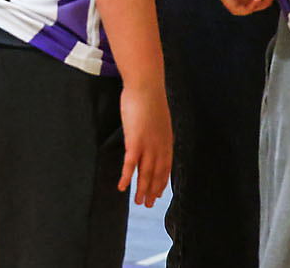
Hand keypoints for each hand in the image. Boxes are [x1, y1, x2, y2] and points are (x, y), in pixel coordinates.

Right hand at [117, 81, 171, 206]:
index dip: (162, 182)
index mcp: (166, 140)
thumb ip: (158, 129)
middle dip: (153, 190)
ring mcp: (148, 145)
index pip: (166, 167)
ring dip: (142, 189)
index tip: (158, 193)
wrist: (146, 85)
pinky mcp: (135, 142)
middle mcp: (160, 146)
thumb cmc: (149, 97)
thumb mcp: (158, 116)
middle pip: (157, 174)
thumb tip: (156, 132)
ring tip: (138, 202)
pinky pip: (130, 165)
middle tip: (147, 204)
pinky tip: (122, 187)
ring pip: (145, 173)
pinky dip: (127, 178)